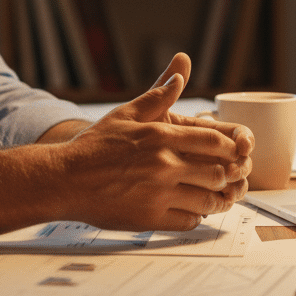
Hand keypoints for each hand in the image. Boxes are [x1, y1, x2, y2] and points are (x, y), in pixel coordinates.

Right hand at [53, 53, 252, 231]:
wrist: (64, 180)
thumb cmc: (93, 147)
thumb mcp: (124, 114)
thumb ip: (156, 96)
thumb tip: (180, 74)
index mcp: (160, 137)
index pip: (213, 141)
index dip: (229, 147)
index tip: (231, 151)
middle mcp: (163, 165)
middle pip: (217, 172)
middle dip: (226, 174)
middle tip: (225, 175)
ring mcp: (158, 194)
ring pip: (207, 200)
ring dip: (217, 198)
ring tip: (214, 194)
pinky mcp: (150, 219)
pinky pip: (189, 221)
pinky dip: (196, 216)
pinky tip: (191, 209)